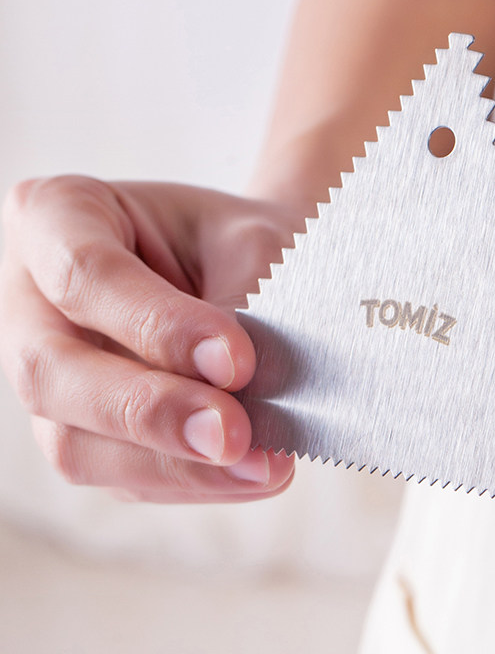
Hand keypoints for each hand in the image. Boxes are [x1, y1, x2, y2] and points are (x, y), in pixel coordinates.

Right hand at [0, 176, 296, 502]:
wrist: (253, 267)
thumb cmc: (242, 243)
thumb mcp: (247, 246)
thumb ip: (235, 310)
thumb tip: (238, 397)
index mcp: (58, 215)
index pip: (84, 273)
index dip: (157, 325)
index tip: (237, 361)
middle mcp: (32, 300)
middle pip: (52, 371)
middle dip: (149, 411)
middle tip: (233, 434)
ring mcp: (50, 373)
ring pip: (74, 443)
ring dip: (173, 465)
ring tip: (260, 465)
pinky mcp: (80, 429)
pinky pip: (117, 475)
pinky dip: (188, 480)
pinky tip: (246, 473)